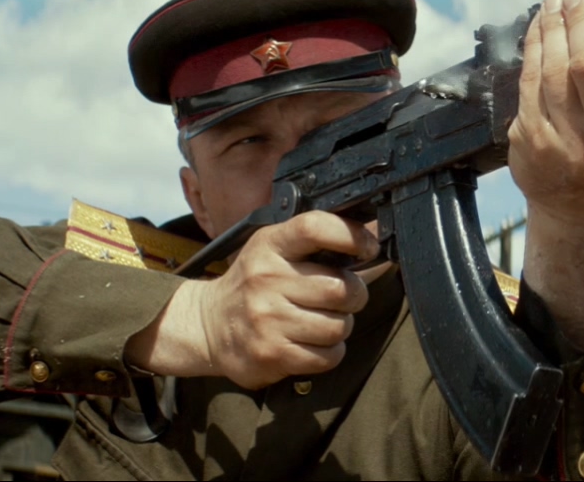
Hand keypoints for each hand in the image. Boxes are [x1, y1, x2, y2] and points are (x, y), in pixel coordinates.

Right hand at [139, 211, 376, 388]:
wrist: (208, 325)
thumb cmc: (253, 284)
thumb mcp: (274, 249)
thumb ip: (316, 240)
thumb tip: (375, 234)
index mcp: (270, 245)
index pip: (315, 227)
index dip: (352, 236)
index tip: (369, 248)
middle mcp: (267, 279)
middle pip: (340, 288)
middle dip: (354, 295)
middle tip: (344, 297)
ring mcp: (268, 319)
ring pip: (339, 325)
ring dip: (341, 325)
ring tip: (324, 320)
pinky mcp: (272, 354)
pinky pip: (328, 356)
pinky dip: (330, 352)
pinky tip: (313, 342)